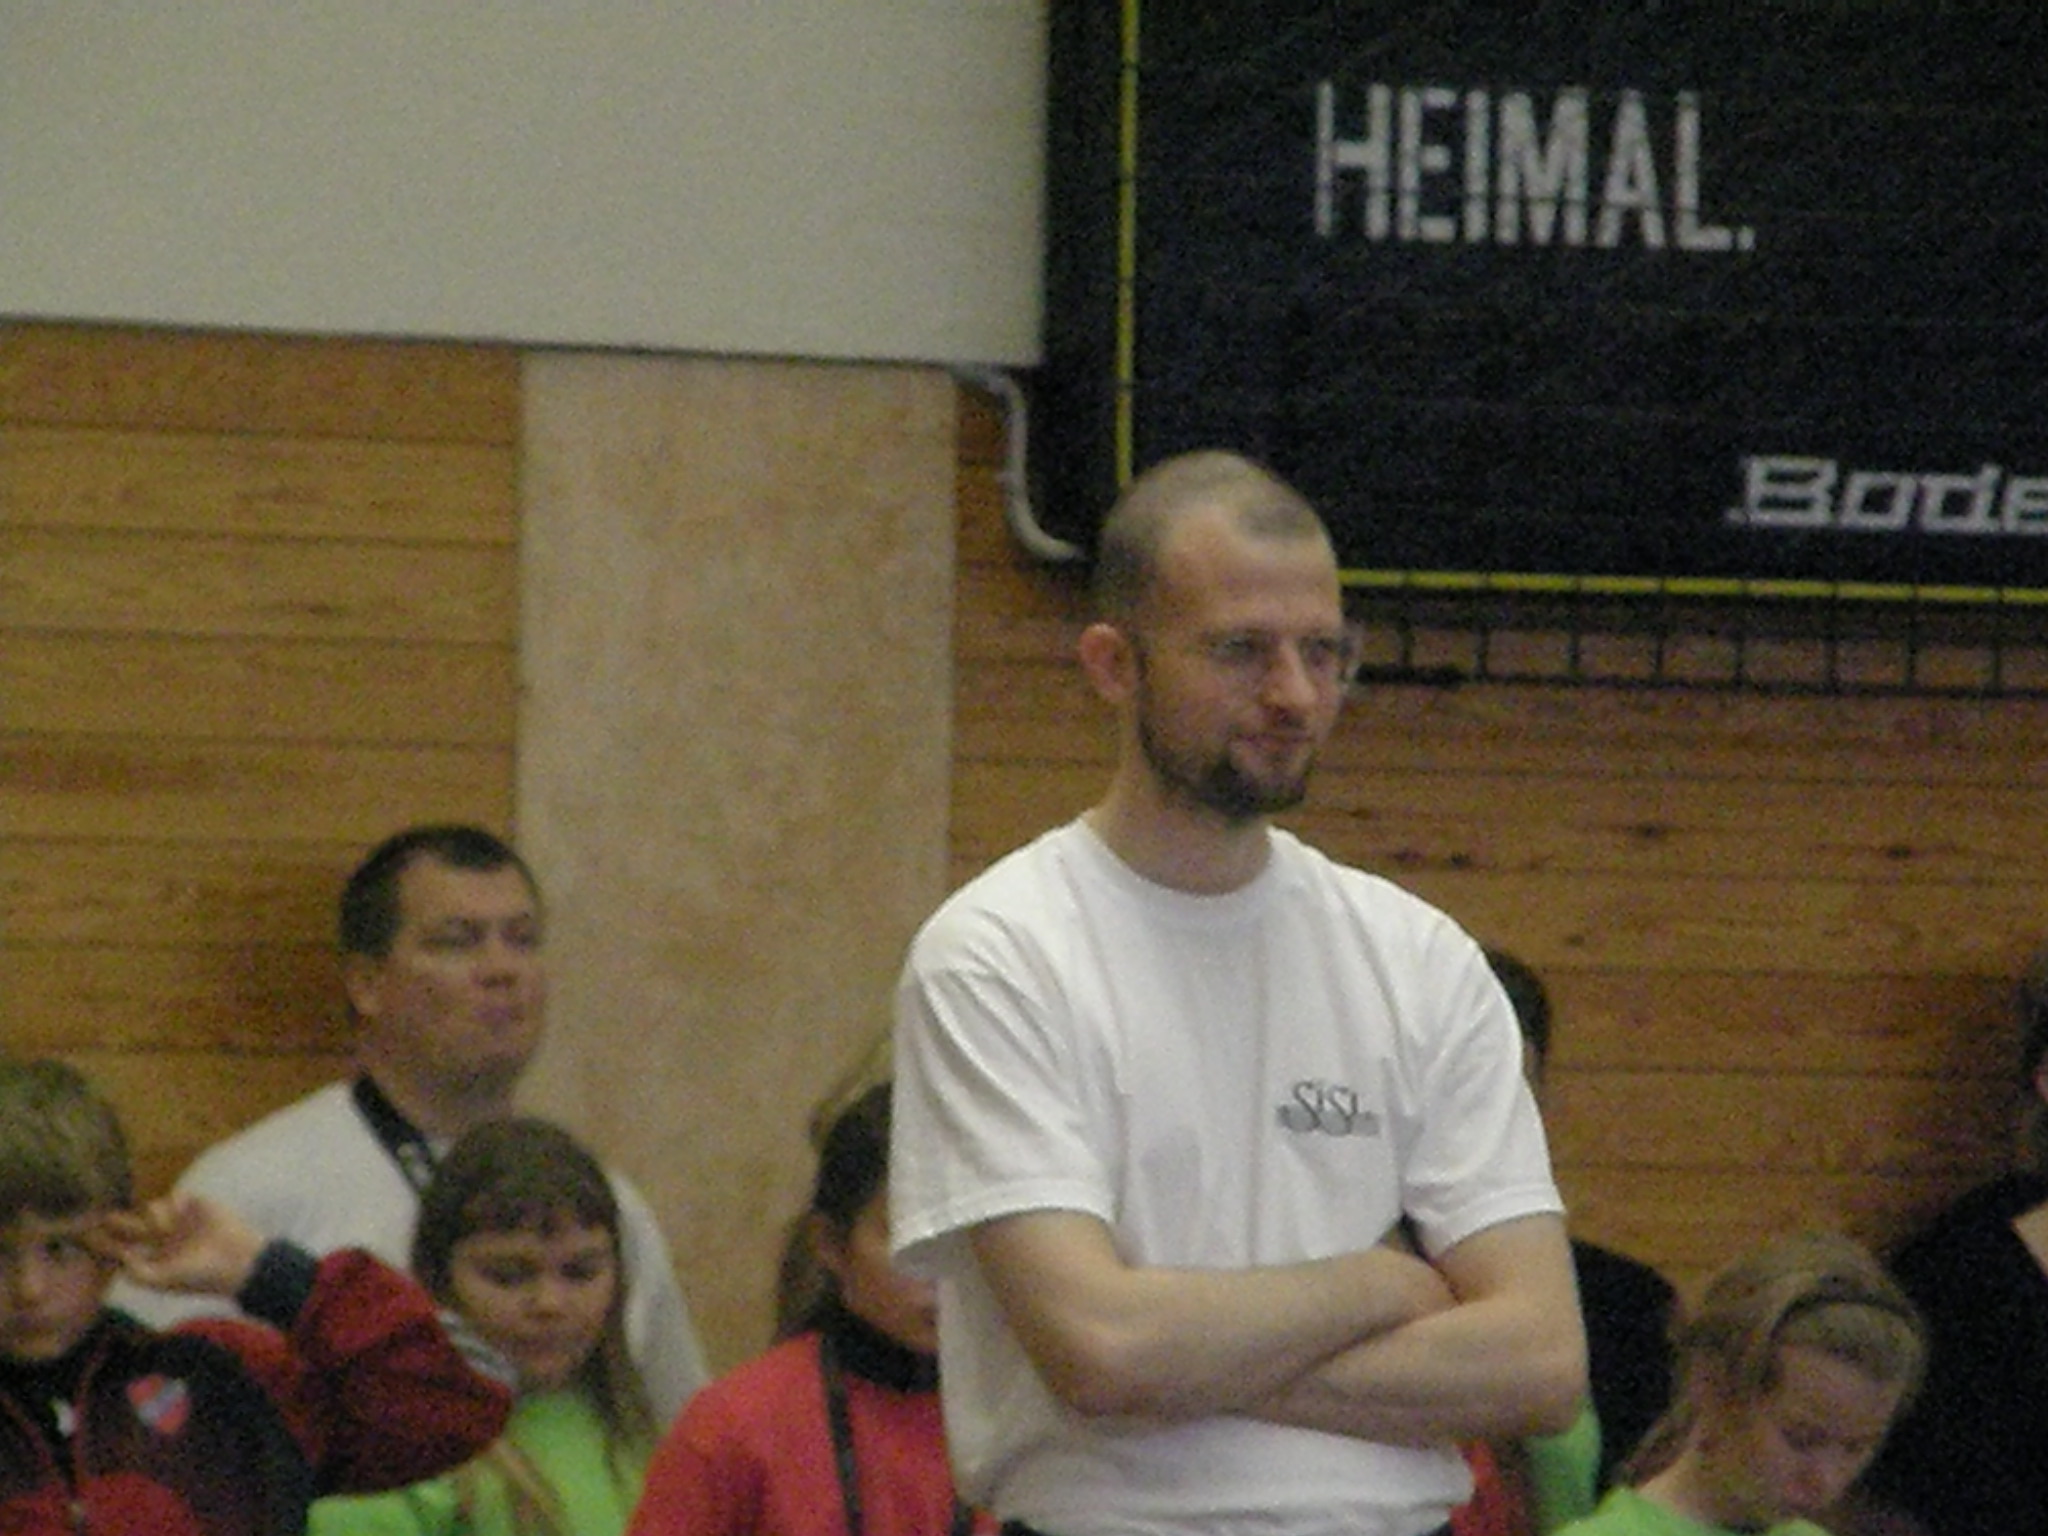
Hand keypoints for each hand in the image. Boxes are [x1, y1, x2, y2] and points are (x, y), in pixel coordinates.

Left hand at [98, 1194, 266, 1298]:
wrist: (236, 1259)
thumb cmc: (199, 1275)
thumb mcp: (163, 1280)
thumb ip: (137, 1273)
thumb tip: (119, 1258)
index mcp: (157, 1258)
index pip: (127, 1247)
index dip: (109, 1243)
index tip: (89, 1238)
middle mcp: (165, 1238)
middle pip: (134, 1226)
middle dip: (119, 1222)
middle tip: (103, 1217)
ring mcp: (179, 1220)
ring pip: (152, 1209)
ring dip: (154, 1218)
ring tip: (166, 1229)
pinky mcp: (194, 1205)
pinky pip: (172, 1198)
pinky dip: (171, 1206)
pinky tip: (178, 1217)